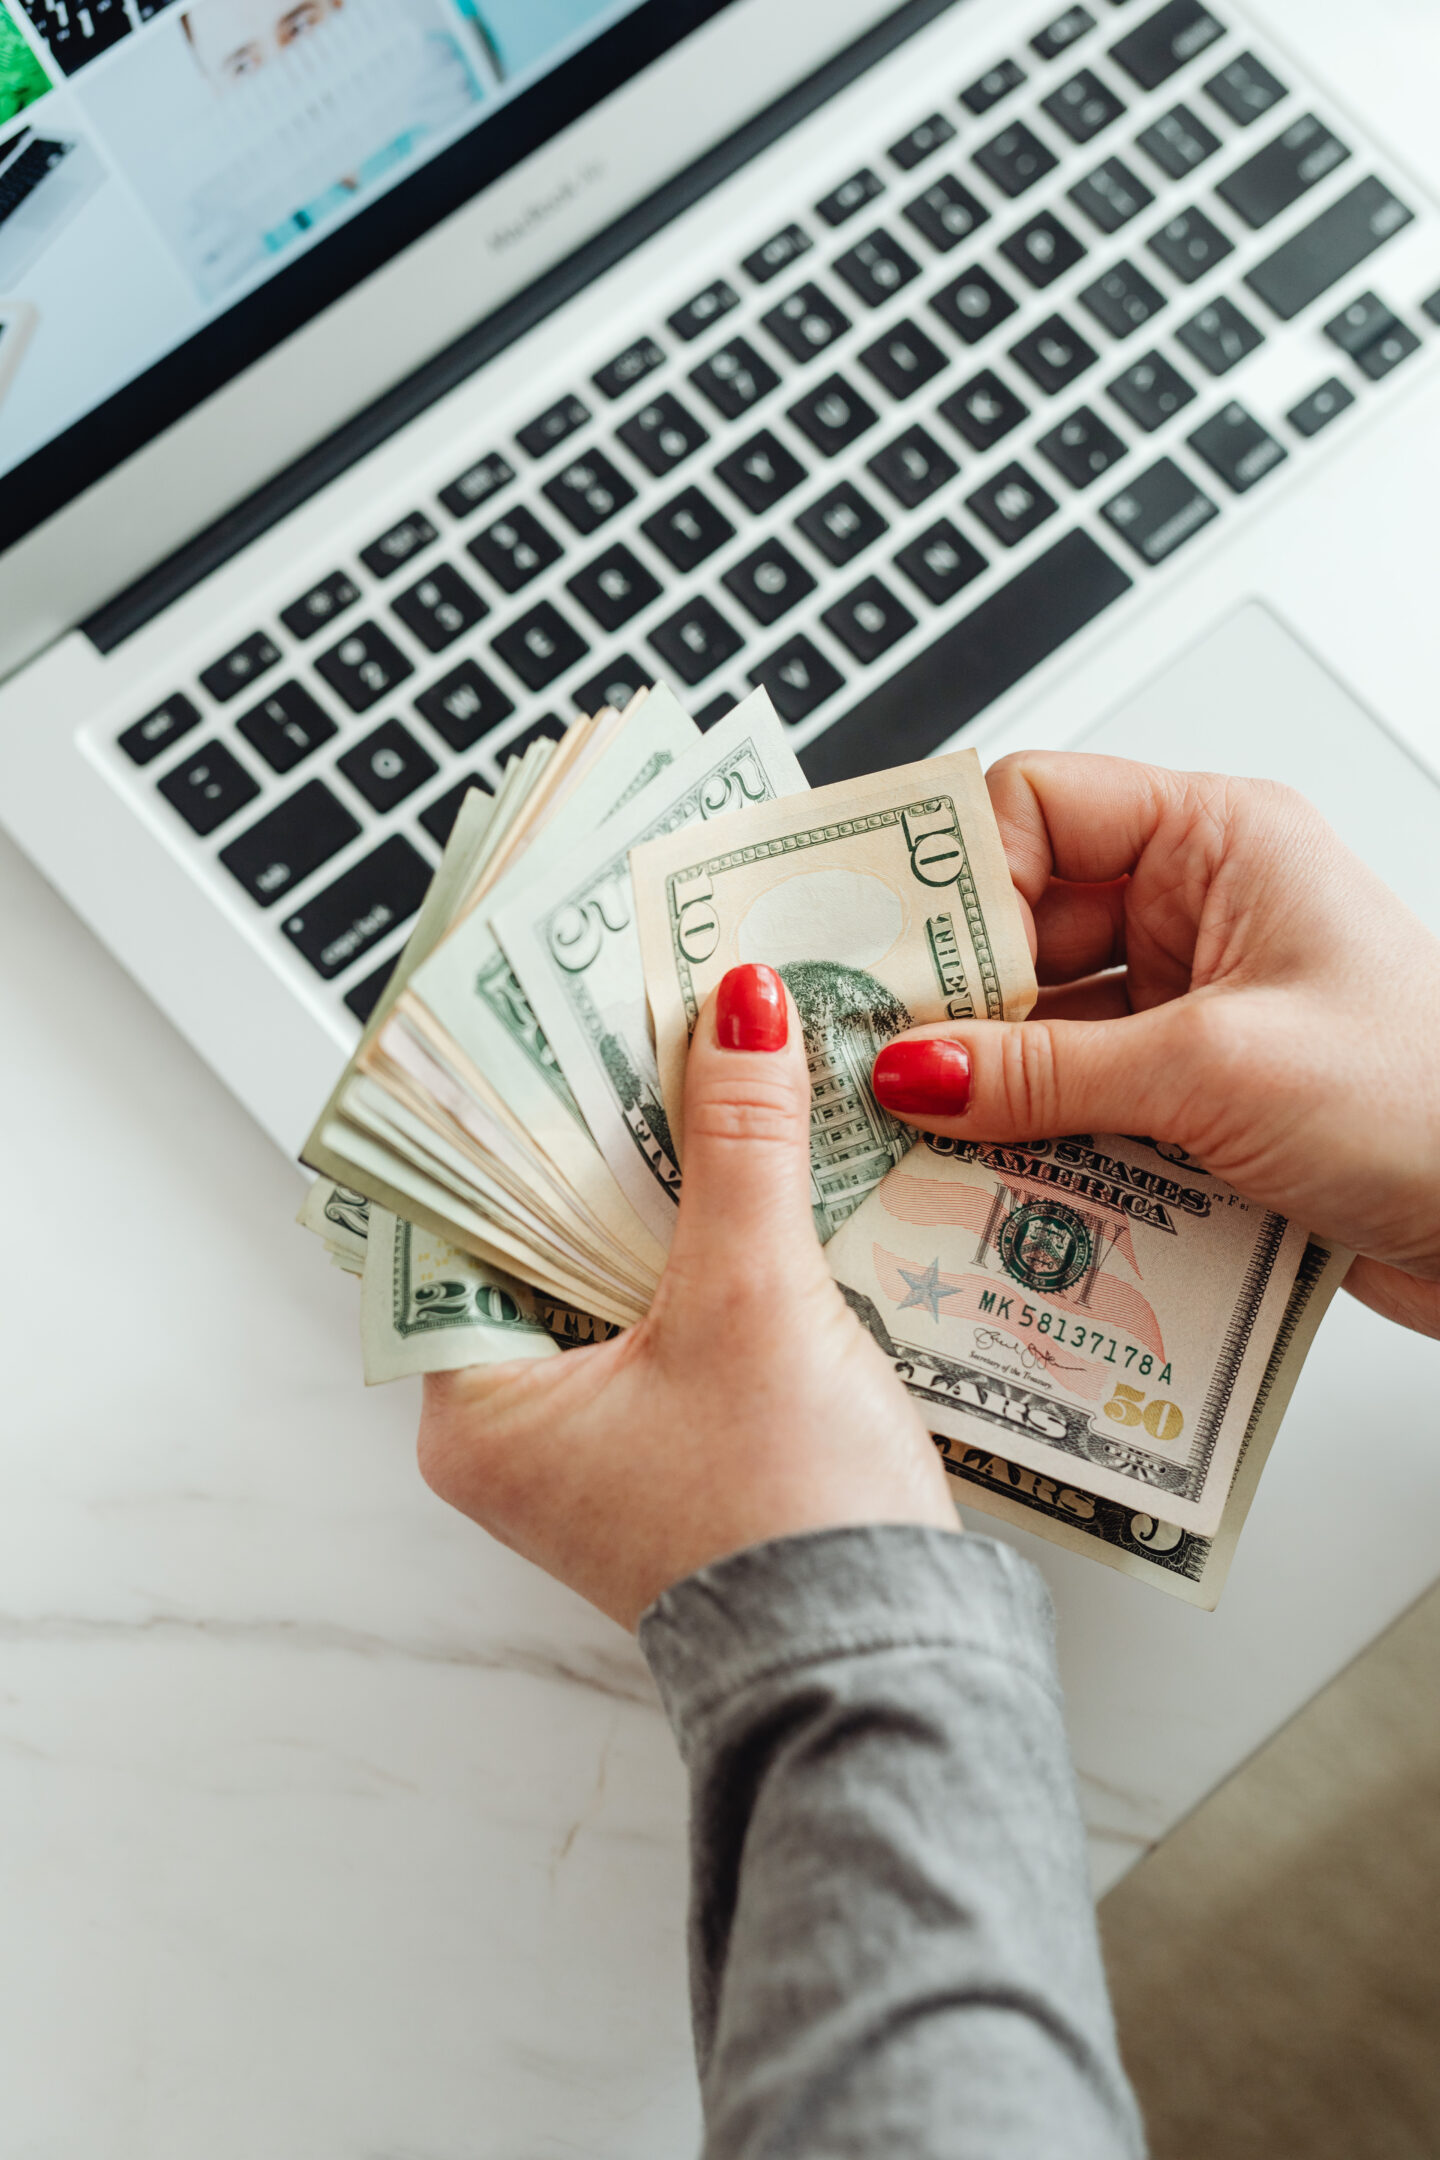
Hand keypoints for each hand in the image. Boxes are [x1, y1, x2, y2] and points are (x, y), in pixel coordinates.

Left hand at [418, 965, 955, 1628]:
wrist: (888, 1665)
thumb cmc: (786, 1518)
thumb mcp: (755, 1298)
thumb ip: (742, 1141)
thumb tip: (740, 1007)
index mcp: (477, 1410)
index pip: (457, 1221)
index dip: (511, 1116)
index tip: (555, 1021)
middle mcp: (516, 1434)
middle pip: (539, 1241)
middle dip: (601, 1141)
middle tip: (643, 1026)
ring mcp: (595, 1449)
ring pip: (611, 1275)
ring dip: (664, 1192)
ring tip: (707, 1078)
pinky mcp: (671, 1454)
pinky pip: (667, 1319)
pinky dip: (704, 1254)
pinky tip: (757, 1181)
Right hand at [871, 753, 1439, 1339]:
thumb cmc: (1434, 1104)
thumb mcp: (1217, 1073)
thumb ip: (1047, 1071)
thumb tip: (913, 1069)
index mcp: (1218, 841)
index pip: (1036, 806)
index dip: (954, 875)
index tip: (885, 956)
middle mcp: (1199, 910)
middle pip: (1022, 925)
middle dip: (951, 1000)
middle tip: (874, 1064)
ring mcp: (1196, 1006)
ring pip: (1042, 1025)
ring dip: (988, 1086)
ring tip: (918, 1138)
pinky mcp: (1196, 1095)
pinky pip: (1079, 1099)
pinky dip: (1032, 1139)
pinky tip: (988, 1179)